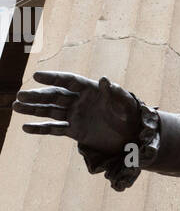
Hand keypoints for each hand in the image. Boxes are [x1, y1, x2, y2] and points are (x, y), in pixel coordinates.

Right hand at [13, 71, 142, 156]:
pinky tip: (26, 127)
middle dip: (37, 95)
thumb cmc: (130, 115)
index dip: (53, 77)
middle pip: (55, 95)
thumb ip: (115, 92)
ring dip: (33, 109)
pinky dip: (41, 128)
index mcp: (90, 89)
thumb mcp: (125, 103)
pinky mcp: (74, 131)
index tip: (37, 75)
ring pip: (50, 111)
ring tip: (16, 106)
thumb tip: (104, 80)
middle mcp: (79, 100)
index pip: (68, 81)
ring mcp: (75, 115)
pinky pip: (54, 129)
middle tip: (21, 95)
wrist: (132, 135)